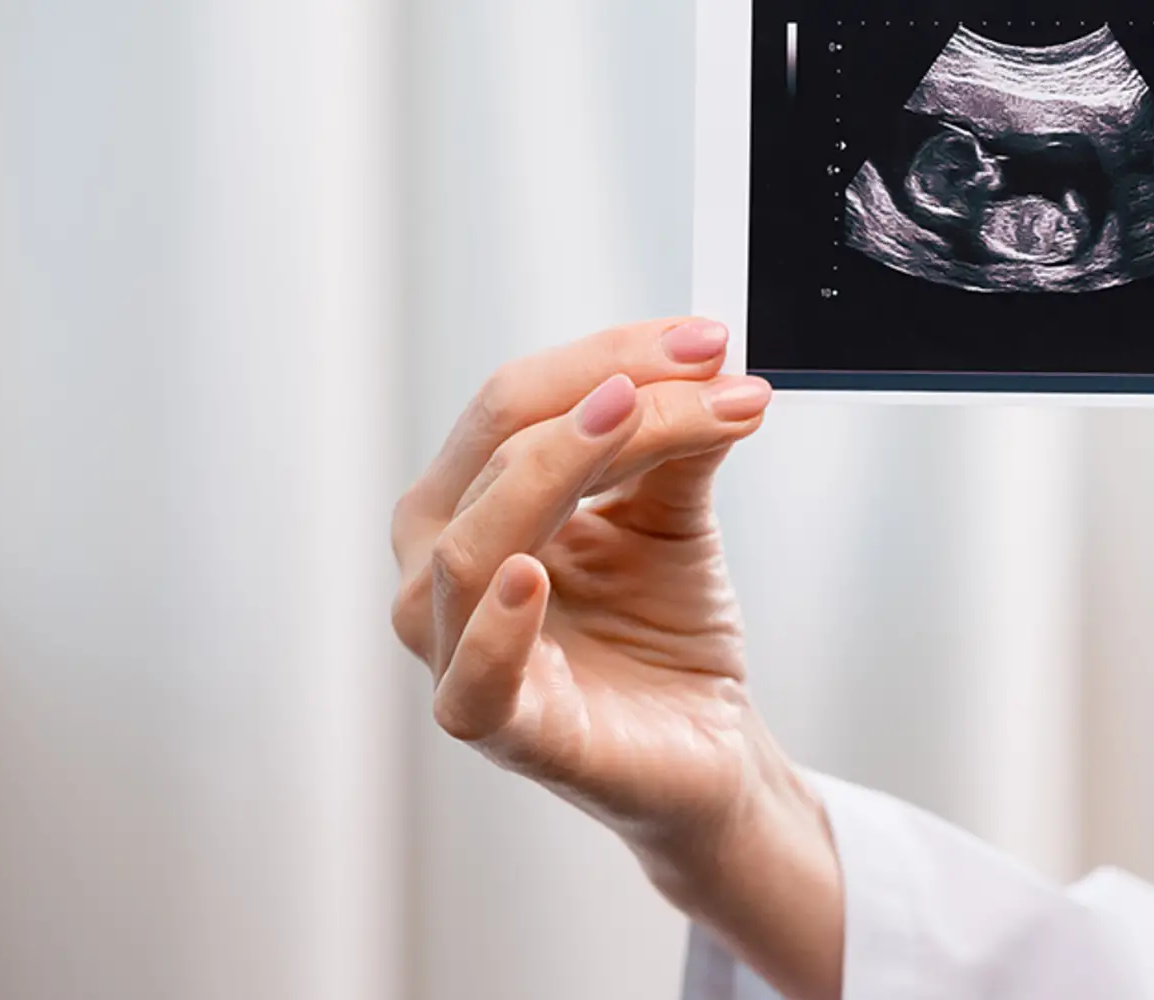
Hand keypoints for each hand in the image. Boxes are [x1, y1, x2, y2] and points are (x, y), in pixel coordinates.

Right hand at [389, 318, 842, 999]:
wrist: (708, 746)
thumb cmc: (662, 632)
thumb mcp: (670, 515)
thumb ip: (676, 442)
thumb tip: (710, 361)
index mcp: (472, 505)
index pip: (513, 404)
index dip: (608, 358)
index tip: (709, 340)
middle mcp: (443, 568)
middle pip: (495, 451)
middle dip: (604, 393)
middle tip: (707, 370)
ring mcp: (458, 650)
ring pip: (472, 546)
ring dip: (558, 467)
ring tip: (635, 420)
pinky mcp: (500, 728)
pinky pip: (472, 678)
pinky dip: (494, 628)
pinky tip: (533, 578)